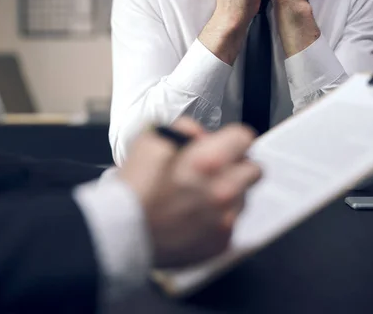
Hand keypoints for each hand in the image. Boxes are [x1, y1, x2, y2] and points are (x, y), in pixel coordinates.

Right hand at [120, 118, 260, 267]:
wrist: (120, 232)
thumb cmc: (133, 189)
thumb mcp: (150, 141)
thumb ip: (183, 129)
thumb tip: (200, 133)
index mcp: (209, 161)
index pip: (244, 138)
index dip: (230, 139)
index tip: (224, 145)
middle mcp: (223, 192)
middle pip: (252, 170)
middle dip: (236, 166)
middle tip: (213, 171)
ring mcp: (224, 220)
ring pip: (243, 198)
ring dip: (227, 194)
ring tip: (196, 197)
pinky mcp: (220, 243)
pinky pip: (230, 224)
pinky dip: (217, 219)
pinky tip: (194, 217)